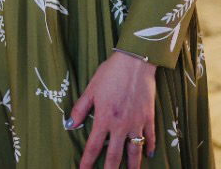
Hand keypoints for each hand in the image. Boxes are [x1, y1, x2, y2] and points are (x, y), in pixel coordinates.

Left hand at [68, 51, 156, 168]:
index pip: (93, 146)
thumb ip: (80, 108)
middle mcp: (120, 125)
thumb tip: (70, 125)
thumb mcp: (91, 89)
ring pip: (134, 152)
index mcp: (104, 118)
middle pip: (115, 156)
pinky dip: (150, 147)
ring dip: (132, 166)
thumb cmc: (111, 72)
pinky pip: (150, 138)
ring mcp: (136, 123)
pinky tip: (149, 155)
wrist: (135, 61)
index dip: (87, 162)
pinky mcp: (149, 118)